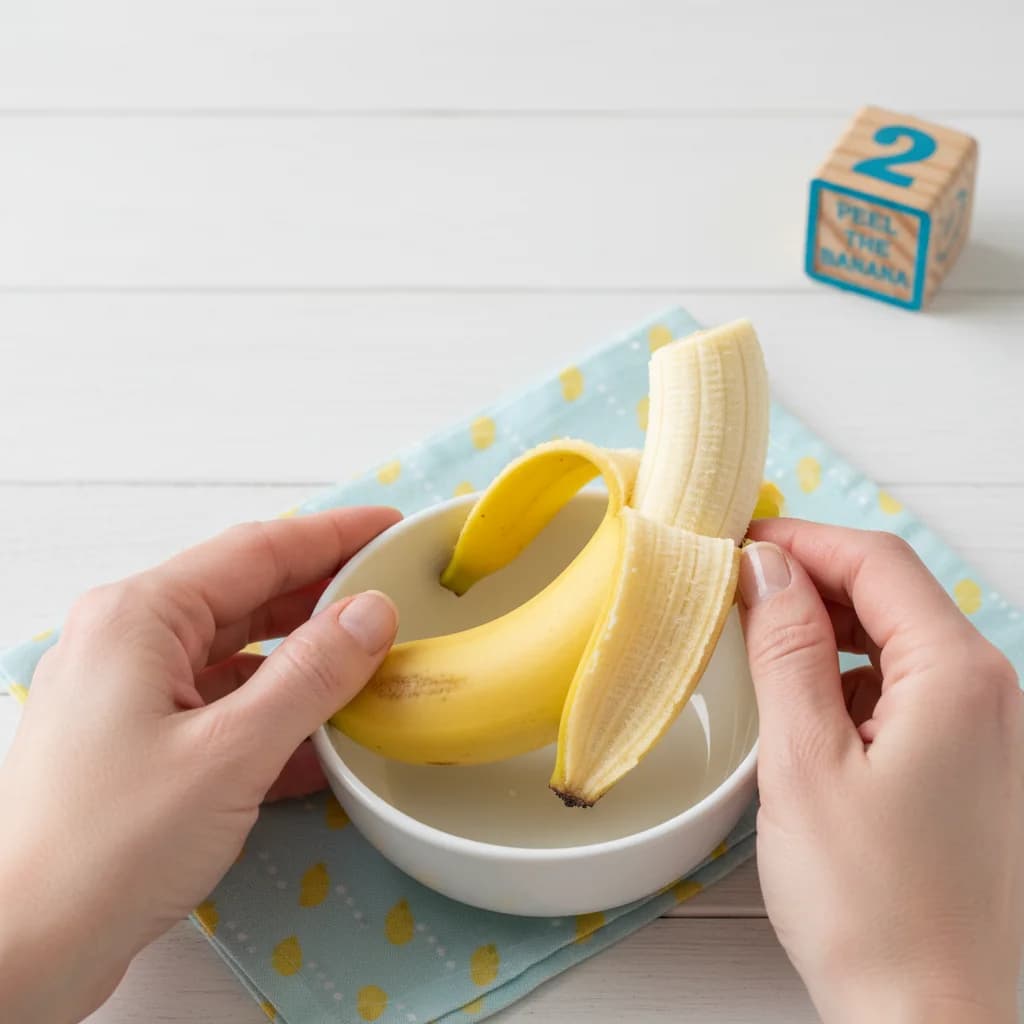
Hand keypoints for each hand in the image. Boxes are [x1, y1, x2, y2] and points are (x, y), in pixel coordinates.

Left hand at [0, 508, 399, 1023]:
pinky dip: (273, 706)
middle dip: (321, 593)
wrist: (24, 950)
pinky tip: (322, 732)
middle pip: (245, 594)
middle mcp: (128, 638)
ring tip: (369, 659)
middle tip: (392, 591)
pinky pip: (219, 699)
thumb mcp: (231, 753)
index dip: (333, 534)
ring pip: (235, 649)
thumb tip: (372, 611)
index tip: (390, 527)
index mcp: (140, 616)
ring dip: (302, 655)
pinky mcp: (135, 737)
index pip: (257, 549)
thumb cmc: (110, 848)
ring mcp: (128, 689)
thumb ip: (311, 674)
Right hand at [740, 520, 1022, 1022]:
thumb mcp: (805, 761)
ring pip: (896, 639)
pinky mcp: (969, 764)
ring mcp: (988, 730)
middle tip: (734, 585)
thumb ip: (784, 649)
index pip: (876, 560)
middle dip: (811, 577)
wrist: (929, 1017)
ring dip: (826, 626)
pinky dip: (848, 674)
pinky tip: (803, 701)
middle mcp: (990, 691)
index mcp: (959, 676)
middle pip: (892, 593)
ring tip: (757, 638)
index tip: (736, 539)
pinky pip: (906, 687)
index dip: (801, 537)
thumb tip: (766, 566)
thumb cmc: (871, 905)